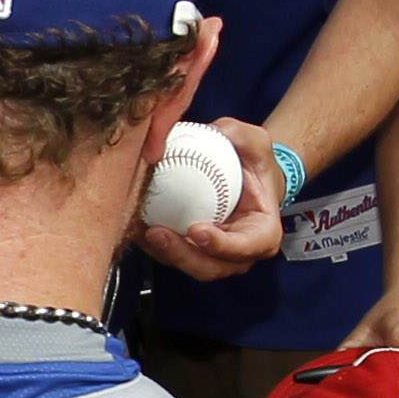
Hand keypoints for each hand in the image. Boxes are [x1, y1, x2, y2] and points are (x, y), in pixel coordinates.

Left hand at [134, 117, 283, 277]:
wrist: (247, 176)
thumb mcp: (256, 142)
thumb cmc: (255, 163)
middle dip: (182, 255)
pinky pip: (171, 255)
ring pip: (188, 265)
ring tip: (142, 230)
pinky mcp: (192, 250)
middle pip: (212, 267)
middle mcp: (240, 252)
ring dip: (163, 253)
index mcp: (262, 232)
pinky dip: (153, 245)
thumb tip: (214, 130)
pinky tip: (137, 225)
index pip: (246, 247)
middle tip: (158, 233)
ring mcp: (215, 256)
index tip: (198, 231)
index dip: (222, 246)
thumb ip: (240, 135)